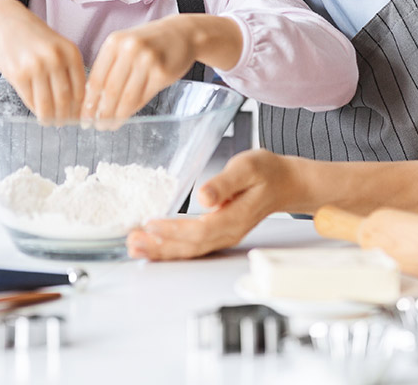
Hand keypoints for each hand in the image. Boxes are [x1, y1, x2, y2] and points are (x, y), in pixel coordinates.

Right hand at [0, 2, 86, 121]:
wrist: (5, 20)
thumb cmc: (32, 35)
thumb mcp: (58, 45)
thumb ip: (68, 67)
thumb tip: (75, 99)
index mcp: (70, 52)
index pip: (80, 88)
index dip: (80, 107)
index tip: (78, 116)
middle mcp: (55, 59)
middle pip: (65, 98)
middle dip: (65, 115)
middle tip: (63, 123)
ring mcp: (36, 67)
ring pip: (47, 103)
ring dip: (50, 117)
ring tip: (50, 122)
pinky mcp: (18, 74)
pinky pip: (30, 99)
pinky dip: (34, 109)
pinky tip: (37, 111)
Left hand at [82, 16, 198, 127]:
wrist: (181, 34)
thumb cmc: (149, 43)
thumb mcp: (125, 46)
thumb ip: (110, 66)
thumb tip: (92, 100)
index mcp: (114, 42)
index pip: (97, 78)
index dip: (88, 102)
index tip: (84, 117)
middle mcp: (129, 49)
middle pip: (110, 90)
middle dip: (101, 112)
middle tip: (96, 126)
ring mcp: (147, 60)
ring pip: (126, 97)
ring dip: (116, 116)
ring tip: (109, 126)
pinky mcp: (162, 73)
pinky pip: (143, 97)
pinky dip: (132, 110)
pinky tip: (125, 117)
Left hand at [126, 149, 292, 259]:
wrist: (285, 183)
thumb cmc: (267, 172)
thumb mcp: (247, 168)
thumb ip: (225, 183)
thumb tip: (204, 197)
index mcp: (235, 218)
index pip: (199, 230)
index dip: (173, 230)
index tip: (150, 224)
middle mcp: (229, 232)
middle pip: (191, 246)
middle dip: (160, 246)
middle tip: (132, 242)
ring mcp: (224, 235)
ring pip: (190, 249)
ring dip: (161, 250)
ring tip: (135, 247)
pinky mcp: (218, 232)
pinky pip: (193, 245)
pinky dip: (171, 247)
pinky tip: (155, 244)